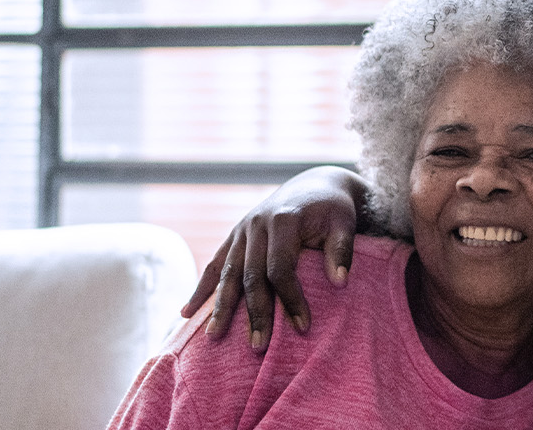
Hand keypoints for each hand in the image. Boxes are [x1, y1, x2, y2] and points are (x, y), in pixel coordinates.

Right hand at [180, 166, 367, 350]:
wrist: (314, 186)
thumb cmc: (333, 210)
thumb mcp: (345, 222)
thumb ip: (342, 250)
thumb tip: (340, 282)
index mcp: (283, 221)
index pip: (281, 268)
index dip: (290, 298)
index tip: (303, 327)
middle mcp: (256, 224)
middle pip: (250, 275)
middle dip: (254, 312)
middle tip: (258, 346)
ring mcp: (241, 230)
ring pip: (227, 273)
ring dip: (221, 307)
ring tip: (214, 337)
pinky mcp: (234, 237)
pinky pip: (215, 265)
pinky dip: (201, 289)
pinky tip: (187, 313)